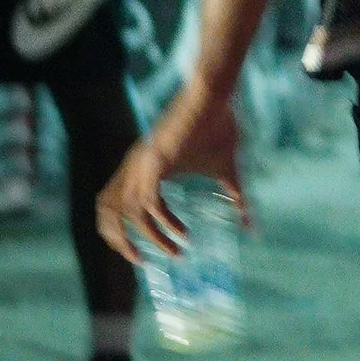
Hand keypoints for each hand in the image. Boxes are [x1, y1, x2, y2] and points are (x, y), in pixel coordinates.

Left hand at [97, 76, 247, 263]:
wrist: (216, 99)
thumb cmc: (219, 128)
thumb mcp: (227, 172)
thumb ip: (237, 199)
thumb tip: (253, 226)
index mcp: (143, 170)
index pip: (114, 206)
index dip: (121, 233)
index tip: (143, 254)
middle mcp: (136, 168)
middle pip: (106, 211)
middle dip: (119, 241)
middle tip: (142, 261)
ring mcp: (142, 164)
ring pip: (127, 212)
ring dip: (146, 237)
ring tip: (172, 251)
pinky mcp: (155, 161)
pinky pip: (149, 201)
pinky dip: (163, 221)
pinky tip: (181, 231)